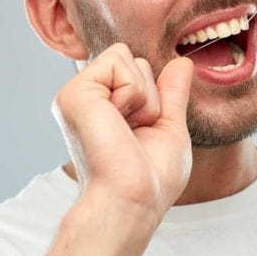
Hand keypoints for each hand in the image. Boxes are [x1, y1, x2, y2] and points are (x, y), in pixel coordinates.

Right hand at [52, 44, 193, 216]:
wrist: (134, 200)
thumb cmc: (152, 178)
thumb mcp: (169, 126)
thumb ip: (172, 93)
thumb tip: (182, 62)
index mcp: (104, 106)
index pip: (138, 68)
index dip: (154, 97)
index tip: (144, 131)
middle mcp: (86, 98)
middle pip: (132, 57)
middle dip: (149, 93)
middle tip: (136, 131)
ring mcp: (77, 94)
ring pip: (125, 55)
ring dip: (142, 95)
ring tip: (127, 129)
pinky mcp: (74, 93)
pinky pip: (118, 59)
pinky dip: (133, 91)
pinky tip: (119, 122)